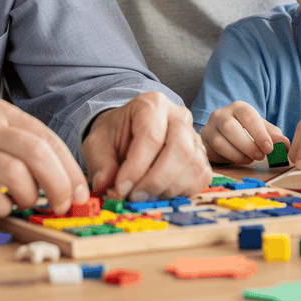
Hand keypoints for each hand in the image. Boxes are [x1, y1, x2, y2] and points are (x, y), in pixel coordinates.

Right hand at [0, 99, 89, 216]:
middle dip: (59, 183)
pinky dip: (4, 206)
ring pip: (16, 173)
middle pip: (36, 152)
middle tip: (64, 204)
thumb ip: (24, 149)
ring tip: (25, 202)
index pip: (47, 137)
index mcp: (0, 113)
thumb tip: (67, 179)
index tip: (80, 192)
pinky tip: (1, 205)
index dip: (69, 168)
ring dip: (30, 196)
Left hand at [82, 92, 211, 200]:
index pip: (151, 137)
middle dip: (155, 180)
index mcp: (152, 104)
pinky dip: (181, 192)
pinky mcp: (202, 157)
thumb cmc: (115, 135)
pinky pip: (201, 178)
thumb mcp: (97, 143)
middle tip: (134, 197)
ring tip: (144, 196)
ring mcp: (194, 136)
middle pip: (180, 150)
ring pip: (194, 166)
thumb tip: (103, 185)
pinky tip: (160, 193)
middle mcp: (179, 116)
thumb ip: (99, 163)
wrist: (128, 133)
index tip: (121, 189)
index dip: (136, 167)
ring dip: (167, 189)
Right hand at [200, 101, 289, 164]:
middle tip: (260, 156)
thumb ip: (273, 136)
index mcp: (238, 107)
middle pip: (231, 127)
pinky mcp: (204, 141)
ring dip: (238, 154)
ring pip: (220, 141)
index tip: (269, 148)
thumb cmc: (247, 132)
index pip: (248, 116)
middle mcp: (221, 114)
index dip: (259, 133)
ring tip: (250, 159)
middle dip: (248, 145)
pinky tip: (240, 159)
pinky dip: (230, 158)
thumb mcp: (262, 131)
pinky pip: (214, 151)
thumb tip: (285, 144)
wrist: (224, 135)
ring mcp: (210, 127)